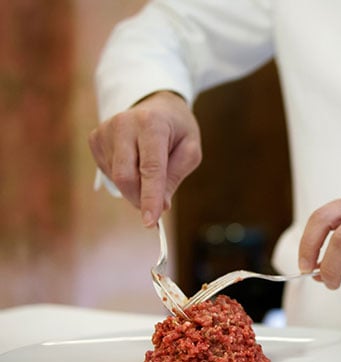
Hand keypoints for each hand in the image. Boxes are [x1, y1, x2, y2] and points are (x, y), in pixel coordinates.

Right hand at [88, 91, 201, 226]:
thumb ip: (175, 177)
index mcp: (152, 123)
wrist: (156, 104)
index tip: (150, 221)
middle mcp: (124, 123)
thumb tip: (161, 206)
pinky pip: (108, 172)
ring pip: (116, 178)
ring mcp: (105, 130)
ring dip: (135, 188)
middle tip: (155, 207)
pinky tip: (134, 162)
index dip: (150, 197)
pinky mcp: (95, 139)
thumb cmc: (177, 129)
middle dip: (140, 199)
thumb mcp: (190, 150)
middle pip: (126, 177)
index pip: (150, 168)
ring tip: (149, 170)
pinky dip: (124, 178)